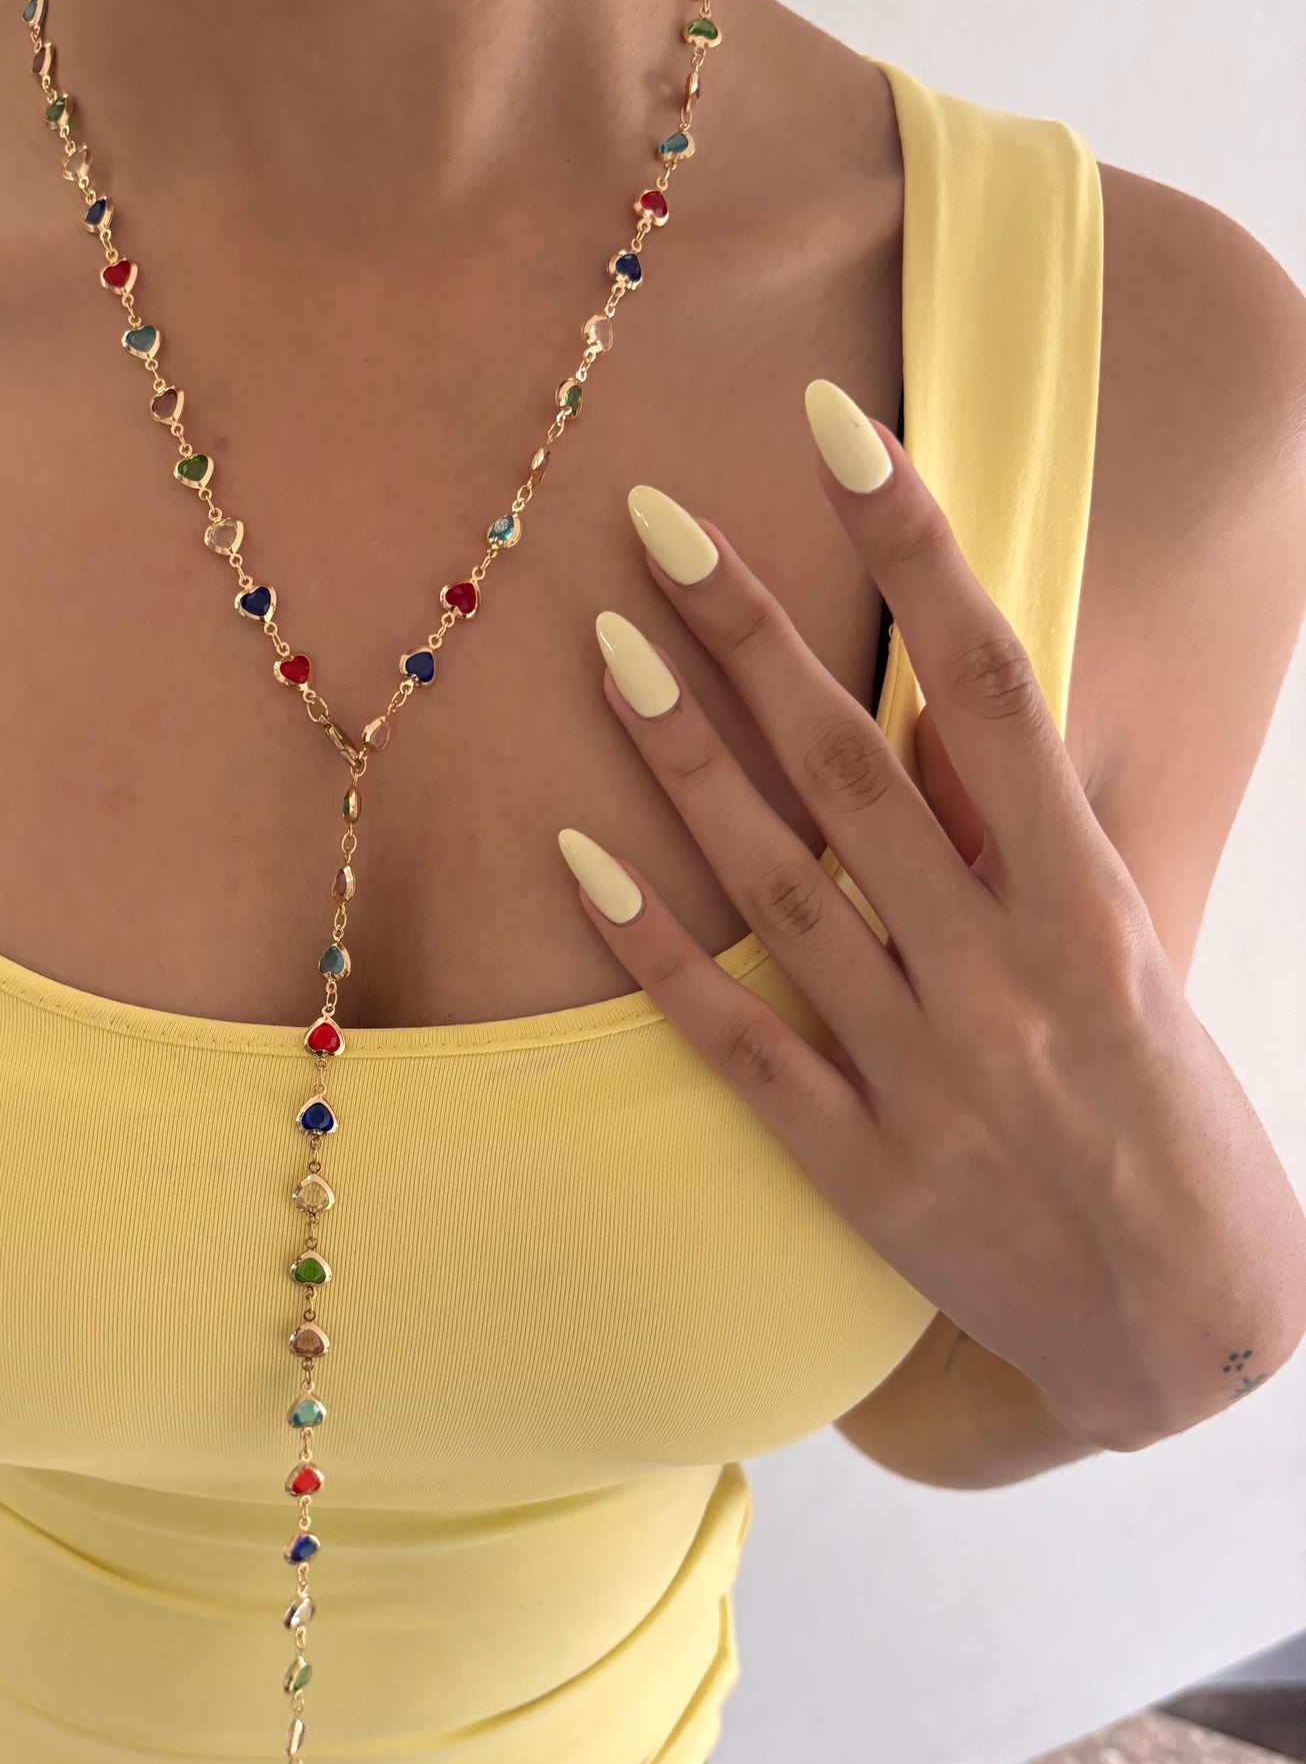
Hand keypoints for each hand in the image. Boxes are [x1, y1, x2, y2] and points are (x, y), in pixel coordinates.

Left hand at [558, 379, 1303, 1450]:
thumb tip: (919, 712)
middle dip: (753, 628)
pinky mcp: (857, 1163)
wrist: (1185, 1334)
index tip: (841, 429)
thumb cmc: (1175, 1121)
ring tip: (607, 643)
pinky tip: (578, 856)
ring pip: (780, 883)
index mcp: (1091, 905)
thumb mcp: (1137, 958)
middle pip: (854, 763)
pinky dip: (656, 946)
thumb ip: (1025, 841)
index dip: (917, 546)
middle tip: (654, 517)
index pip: (994, 685)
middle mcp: (1000, 973)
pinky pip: (736, 1036)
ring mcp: (922, 1071)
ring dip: (686, 759)